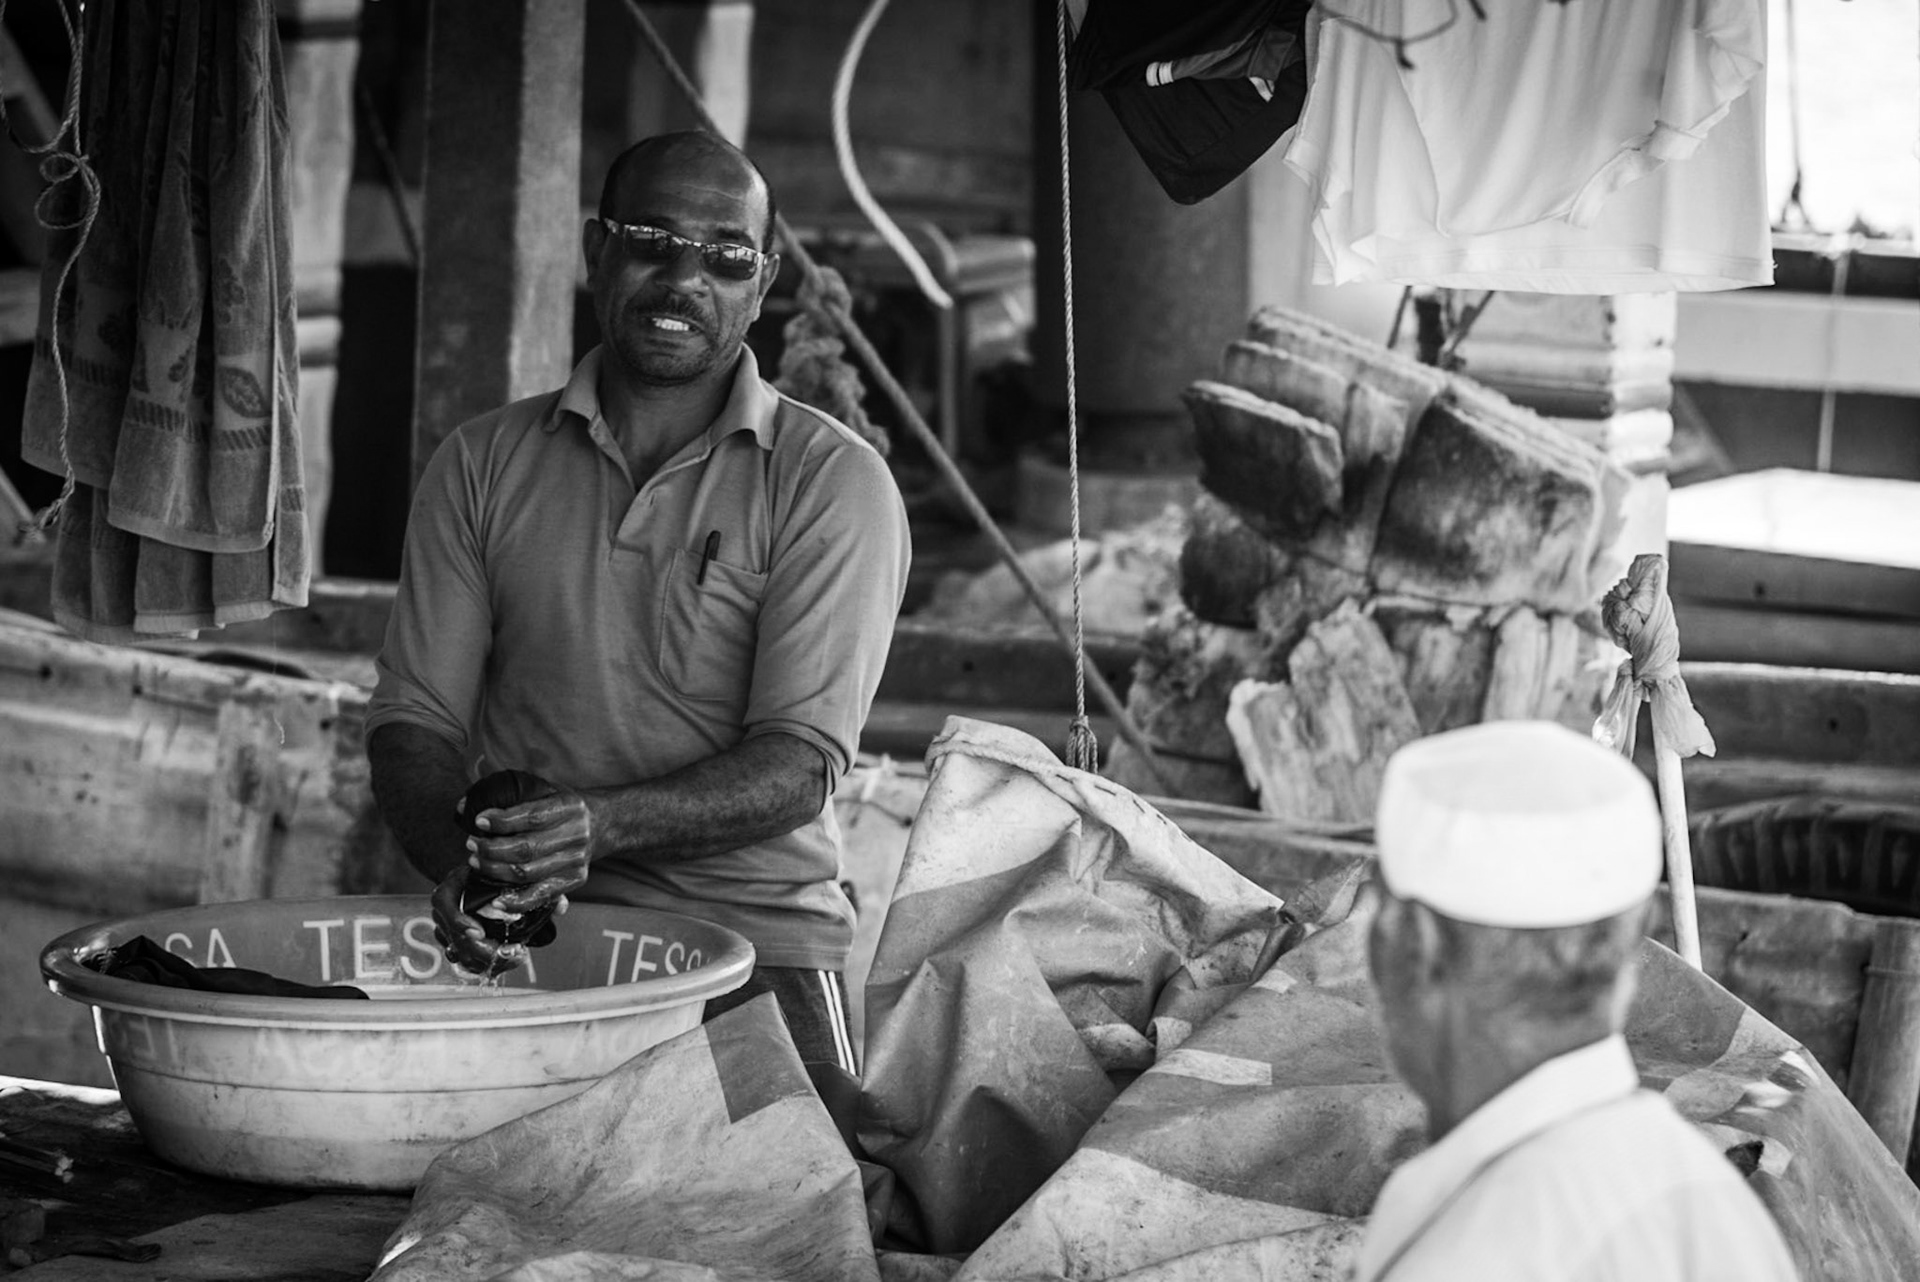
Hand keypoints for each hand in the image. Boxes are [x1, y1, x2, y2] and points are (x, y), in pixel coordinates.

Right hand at [429, 865, 515, 976]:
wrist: (480, 884)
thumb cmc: (487, 876)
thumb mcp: (491, 872)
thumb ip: (498, 882)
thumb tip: (509, 898)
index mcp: (447, 892)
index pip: (445, 906)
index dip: (460, 922)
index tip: (479, 932)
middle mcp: (442, 915)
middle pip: (455, 938)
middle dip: (483, 950)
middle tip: (509, 951)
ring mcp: (448, 933)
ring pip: (461, 955)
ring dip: (489, 961)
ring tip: (516, 956)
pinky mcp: (456, 945)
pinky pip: (468, 962)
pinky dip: (489, 965)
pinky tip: (509, 960)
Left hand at [463, 784, 602, 909]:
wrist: (603, 823)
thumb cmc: (563, 808)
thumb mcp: (544, 791)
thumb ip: (508, 796)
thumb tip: (462, 806)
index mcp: (569, 807)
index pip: (532, 817)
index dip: (502, 821)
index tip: (478, 821)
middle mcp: (576, 834)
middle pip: (526, 848)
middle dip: (491, 849)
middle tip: (472, 844)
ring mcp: (576, 860)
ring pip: (527, 872)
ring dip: (495, 870)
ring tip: (476, 862)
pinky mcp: (575, 880)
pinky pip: (541, 895)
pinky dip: (516, 901)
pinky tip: (496, 898)